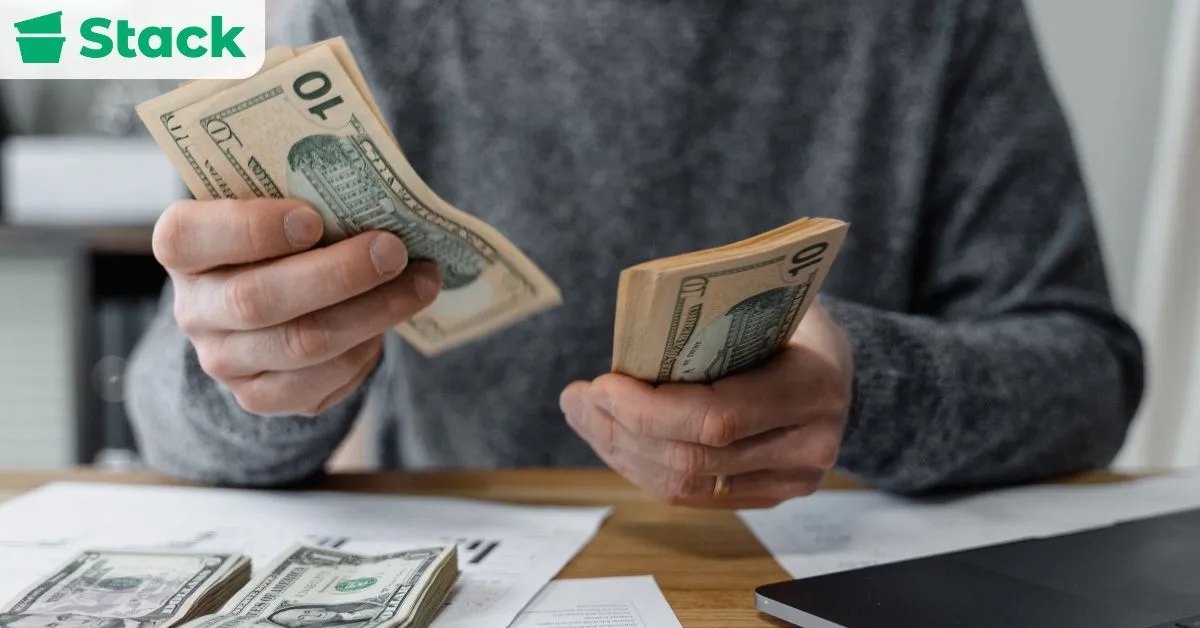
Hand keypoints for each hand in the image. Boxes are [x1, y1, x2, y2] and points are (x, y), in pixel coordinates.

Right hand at [152, 198, 440, 416]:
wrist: (271, 303)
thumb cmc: (284, 234)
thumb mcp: (279, 202)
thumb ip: (307, 191)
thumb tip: (380, 189)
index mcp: (182, 246)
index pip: (191, 237)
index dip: (251, 228)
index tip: (314, 218)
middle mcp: (193, 309)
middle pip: (258, 300)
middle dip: (337, 274)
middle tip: (394, 249)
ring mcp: (223, 360)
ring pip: (302, 345)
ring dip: (373, 312)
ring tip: (421, 282)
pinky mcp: (260, 397)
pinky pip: (319, 384)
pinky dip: (364, 352)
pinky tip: (389, 322)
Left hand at [561, 300, 853, 508]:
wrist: (839, 368)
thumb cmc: (792, 321)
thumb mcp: (765, 299)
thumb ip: (711, 315)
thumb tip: (630, 329)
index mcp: (814, 386)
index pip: (717, 418)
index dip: (649, 410)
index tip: (602, 384)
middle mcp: (808, 445)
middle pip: (693, 458)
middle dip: (621, 430)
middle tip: (577, 397)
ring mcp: (790, 480)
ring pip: (685, 485)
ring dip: (621, 451)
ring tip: (583, 414)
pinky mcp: (767, 497)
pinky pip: (692, 495)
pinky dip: (642, 467)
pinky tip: (613, 437)